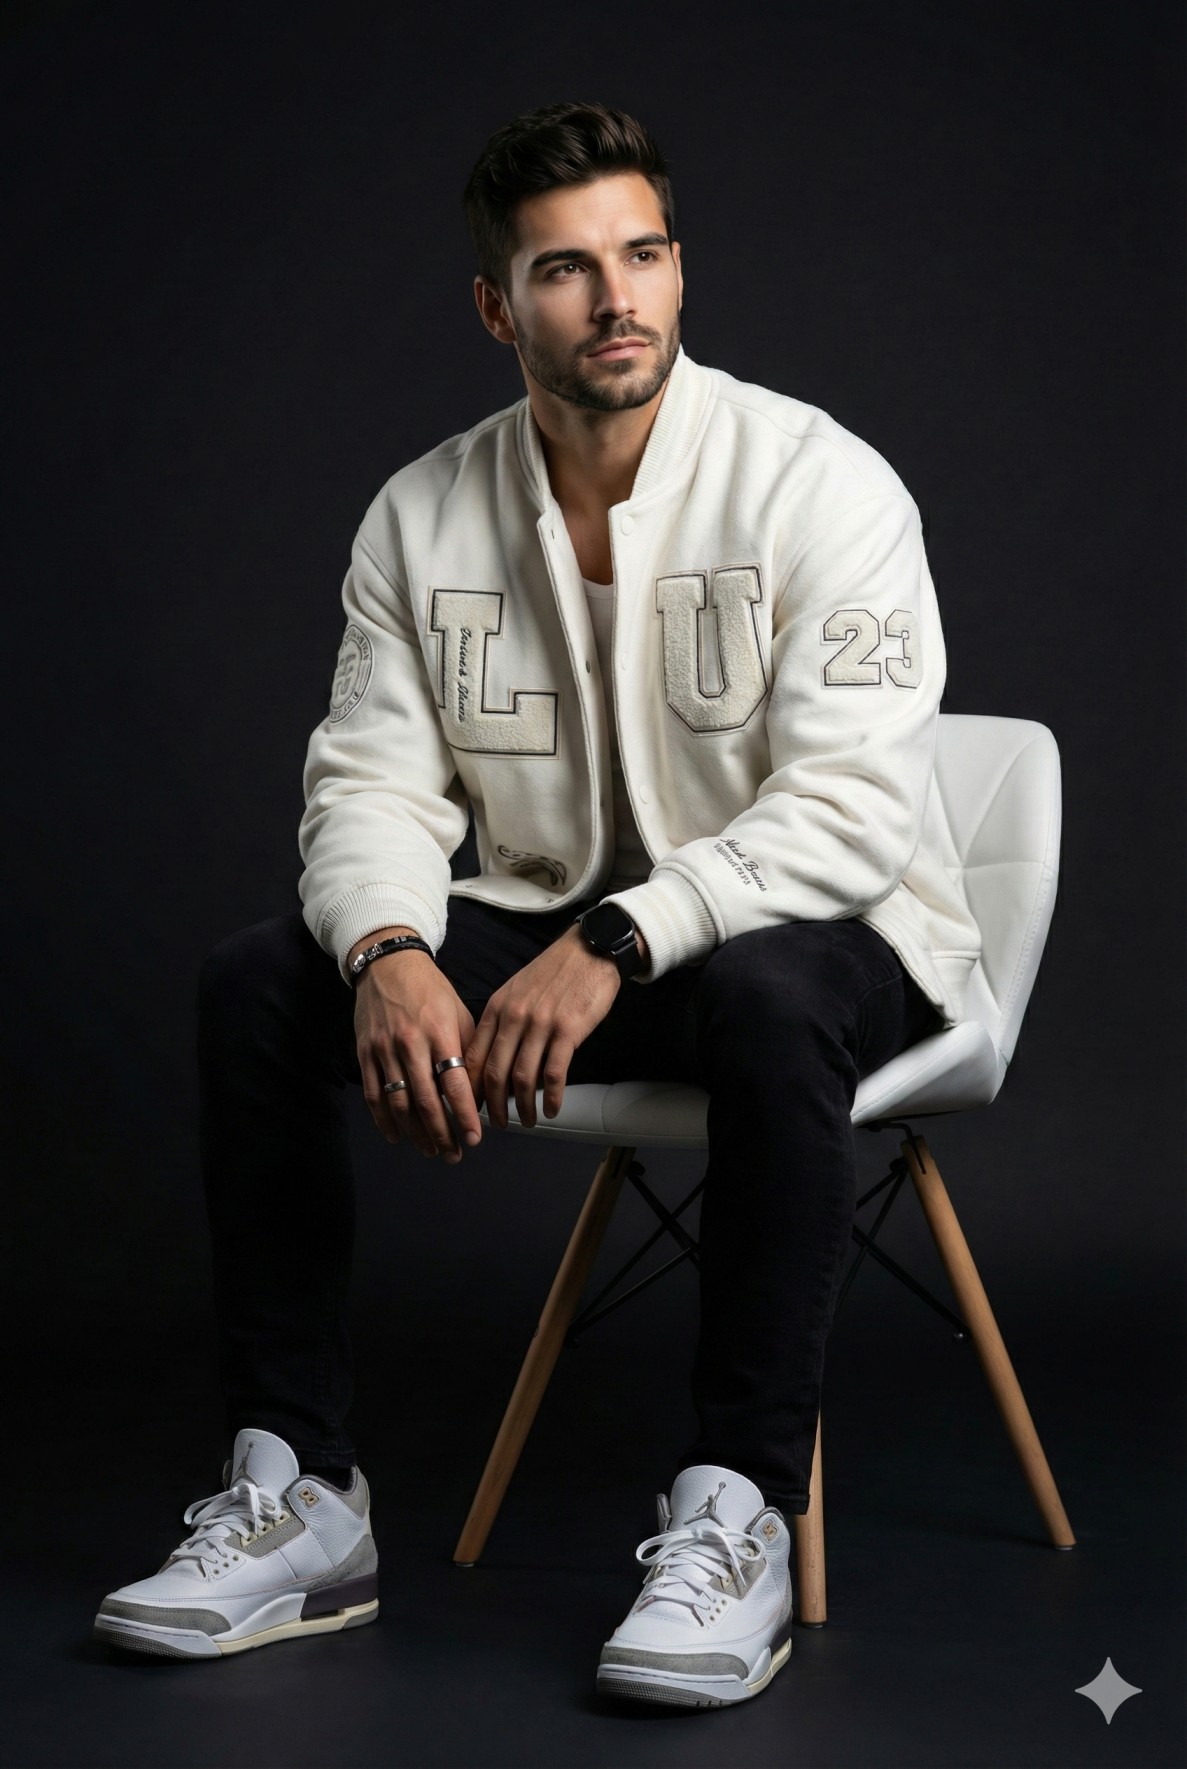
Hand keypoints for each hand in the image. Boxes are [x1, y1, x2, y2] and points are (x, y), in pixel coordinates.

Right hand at [352, 929, 480, 1163]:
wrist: (388, 964)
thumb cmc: (430, 990)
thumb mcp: (459, 1012)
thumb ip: (468, 1050)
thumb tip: (480, 1090)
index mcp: (440, 1033)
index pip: (454, 1084)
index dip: (465, 1116)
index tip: (475, 1137)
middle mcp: (410, 1043)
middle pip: (426, 1101)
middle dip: (442, 1134)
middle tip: (454, 1154)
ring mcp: (384, 1050)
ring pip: (399, 1103)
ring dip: (415, 1133)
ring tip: (431, 1150)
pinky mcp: (365, 1053)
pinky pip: (373, 1094)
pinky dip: (384, 1120)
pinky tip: (397, 1136)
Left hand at [465, 924, 622, 1128]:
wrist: (590, 950)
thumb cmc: (554, 972)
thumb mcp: (517, 991)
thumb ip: (503, 1022)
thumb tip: (497, 1060)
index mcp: (497, 1008)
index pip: (474, 1056)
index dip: (470, 1087)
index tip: (471, 1107)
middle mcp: (514, 1017)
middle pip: (495, 1072)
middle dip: (493, 1106)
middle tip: (497, 1124)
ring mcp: (541, 1024)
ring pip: (523, 1078)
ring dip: (523, 1107)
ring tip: (527, 1121)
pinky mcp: (568, 1030)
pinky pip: (555, 1073)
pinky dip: (552, 1097)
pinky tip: (553, 1109)